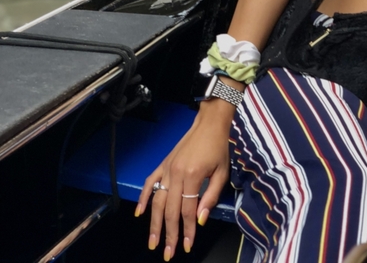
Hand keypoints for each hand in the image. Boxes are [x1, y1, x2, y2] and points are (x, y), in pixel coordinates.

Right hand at [135, 101, 232, 258]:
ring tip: (153, 241)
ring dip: (154, 223)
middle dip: (169, 234)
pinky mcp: (163, 164)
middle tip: (167, 253)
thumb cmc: (219, 147)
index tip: (186, 246)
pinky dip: (143, 198)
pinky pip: (150, 183)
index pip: (188, 210)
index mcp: (193, 175)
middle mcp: (176, 173)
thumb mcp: (222, 172)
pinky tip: (139, 214)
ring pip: (157, 201)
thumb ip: (211, 196)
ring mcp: (167, 168)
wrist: (209, 123)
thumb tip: (200, 220)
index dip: (187, 230)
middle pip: (170, 210)